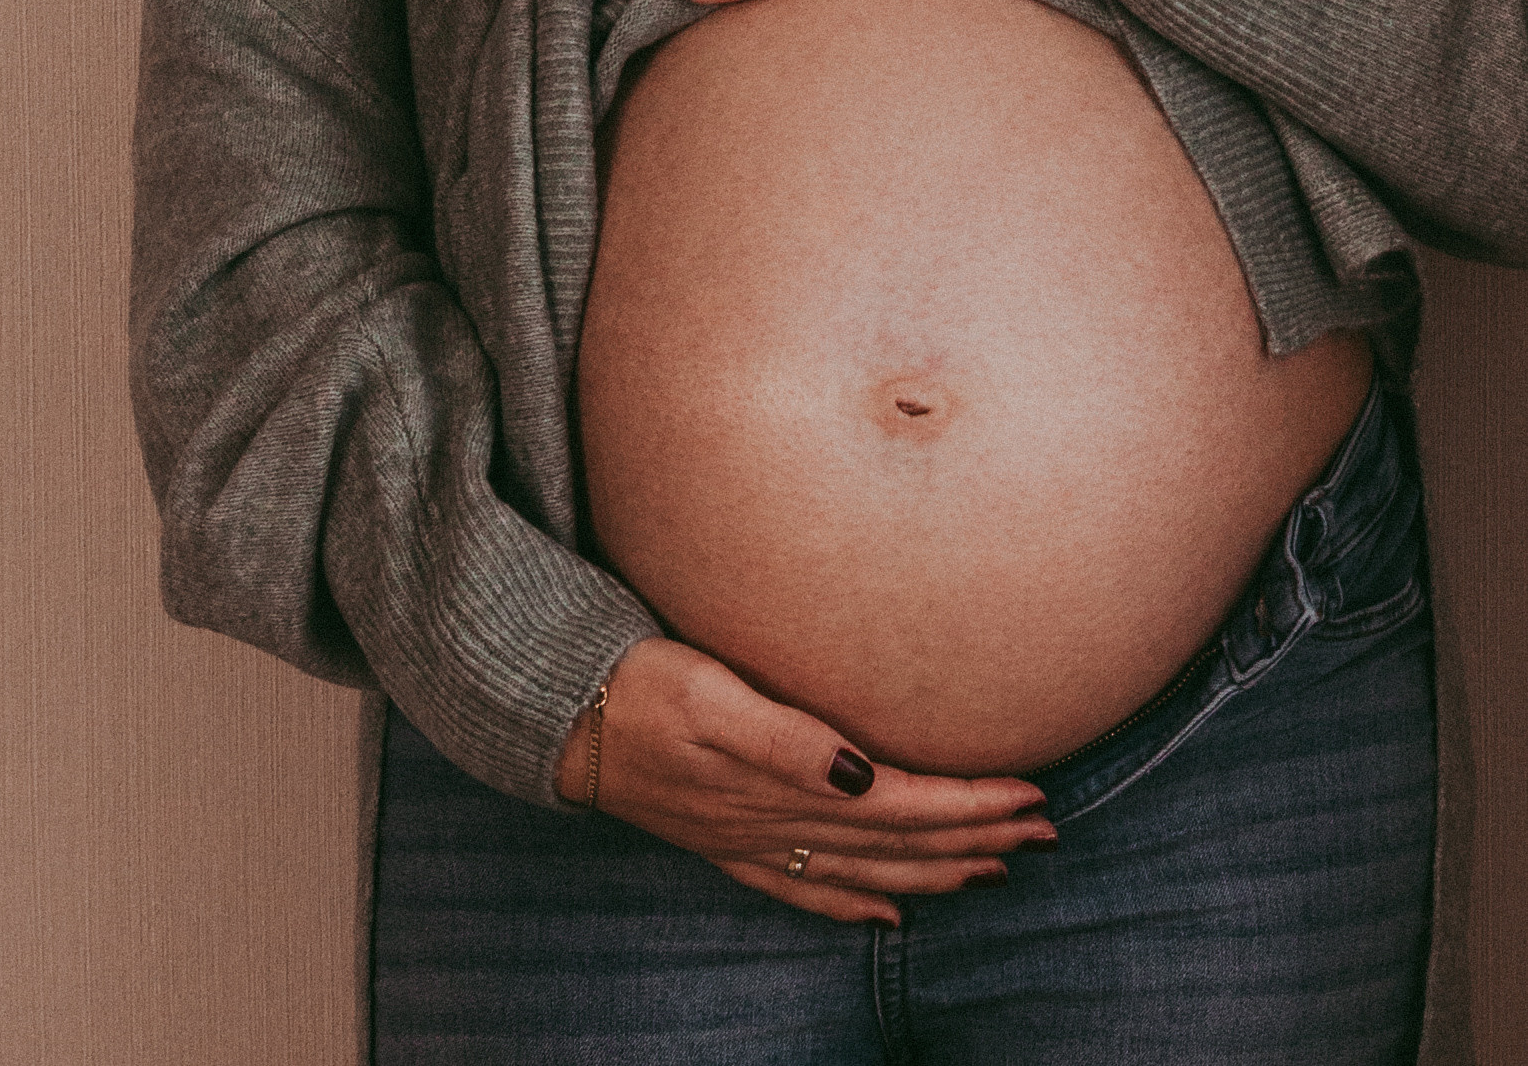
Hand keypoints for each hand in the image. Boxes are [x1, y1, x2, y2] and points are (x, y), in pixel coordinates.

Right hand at [555, 638, 1057, 925]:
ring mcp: (750, 842)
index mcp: (783, 781)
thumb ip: (785, 736)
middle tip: (1044, 832)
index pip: (901, 802)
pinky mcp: (725, 845)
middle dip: (975, 839)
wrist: (559, 718)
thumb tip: (862, 772)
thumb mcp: (706, 692)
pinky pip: (807, 893)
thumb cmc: (633, 686)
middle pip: (897, 843)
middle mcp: (776, 823)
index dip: (970, 802)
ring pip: (865, 875)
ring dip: (935, 873)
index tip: (1031, 792)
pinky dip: (857, 909)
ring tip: (996, 869)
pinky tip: (890, 916)